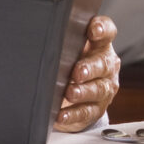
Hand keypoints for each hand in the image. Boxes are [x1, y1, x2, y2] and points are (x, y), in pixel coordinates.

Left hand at [55, 16, 119, 132]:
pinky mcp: (96, 109)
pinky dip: (74, 114)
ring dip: (84, 92)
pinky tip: (63, 114)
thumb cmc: (69, 63)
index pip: (107, 32)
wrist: (75, 93)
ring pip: (98, 89)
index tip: (94, 30)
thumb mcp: (68, 49)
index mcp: (100, 45)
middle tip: (78, 72)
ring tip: (71, 93)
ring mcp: (104, 87)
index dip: (102, 29)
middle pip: (103, 63)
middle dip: (90, 68)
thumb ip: (62, 41)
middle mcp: (107, 65)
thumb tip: (37, 36)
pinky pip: (87, 112)